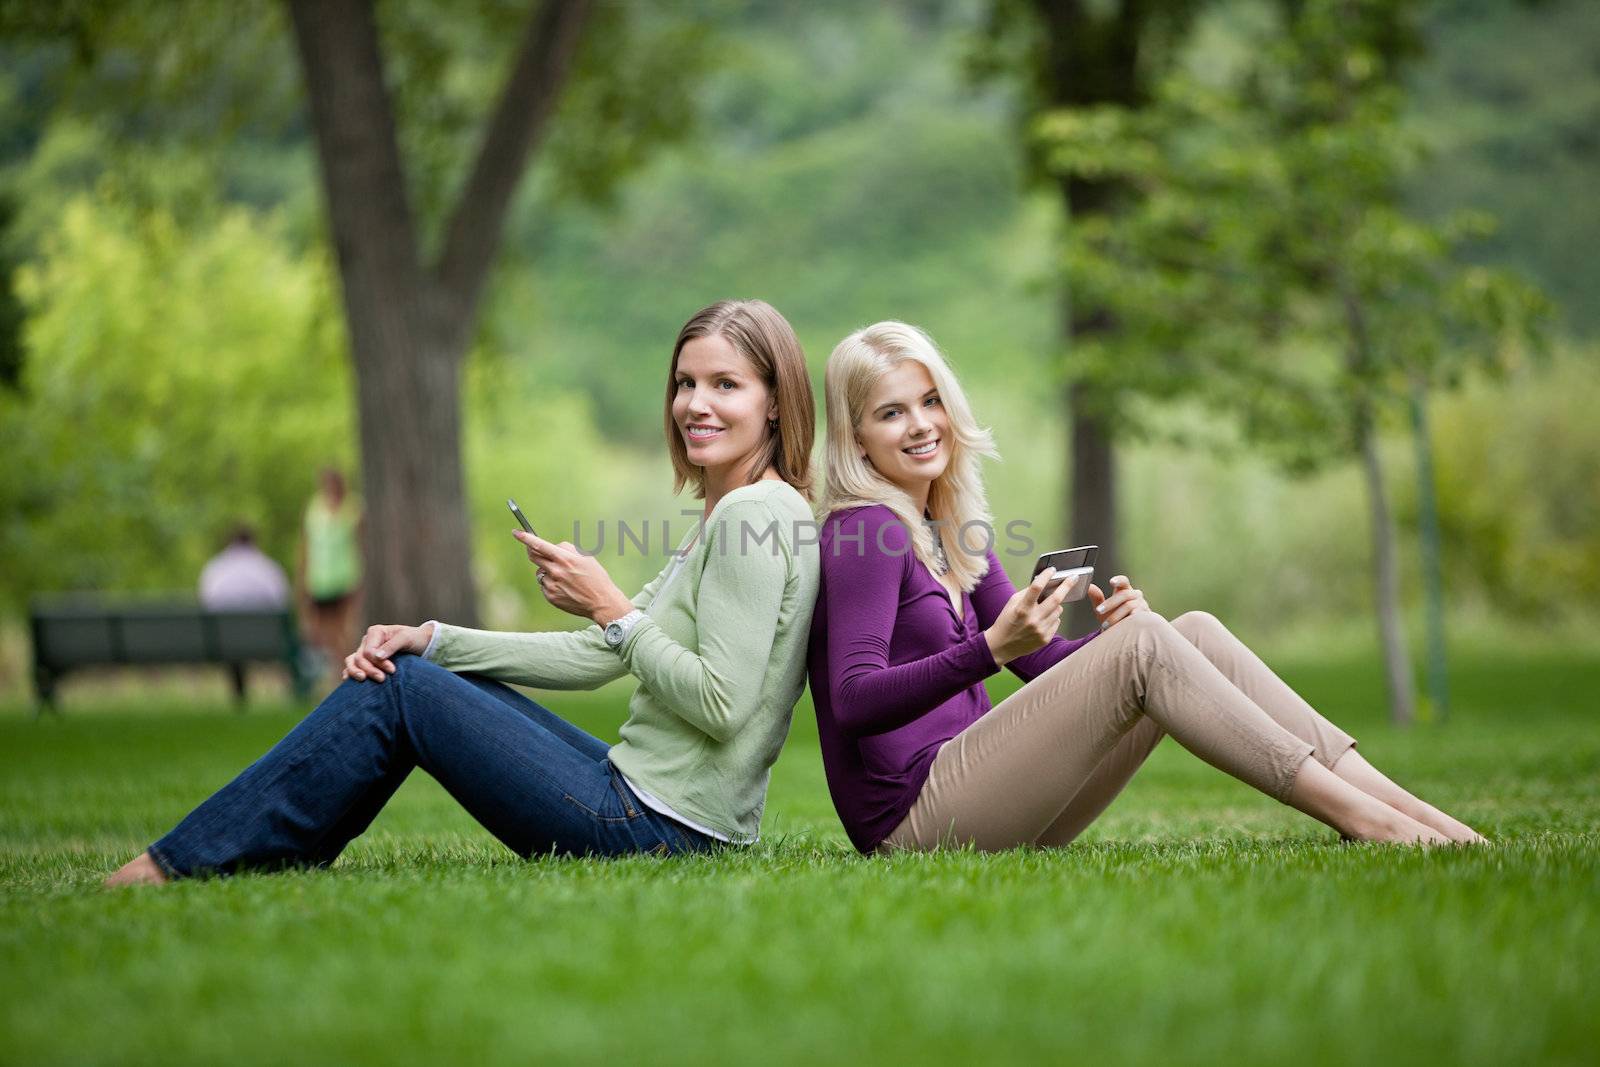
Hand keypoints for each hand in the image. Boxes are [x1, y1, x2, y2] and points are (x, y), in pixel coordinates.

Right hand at [343, 622, 434, 682]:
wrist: (421, 644)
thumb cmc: (415, 639)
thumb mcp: (407, 638)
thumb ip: (392, 645)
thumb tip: (376, 657)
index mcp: (375, 632)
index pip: (369, 651)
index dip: (378, 662)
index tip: (392, 670)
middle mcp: (367, 641)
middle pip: (359, 658)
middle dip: (369, 670)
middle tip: (382, 679)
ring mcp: (364, 651)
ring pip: (352, 662)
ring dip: (355, 672)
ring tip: (362, 680)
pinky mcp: (366, 661)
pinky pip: (352, 667)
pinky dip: (349, 674)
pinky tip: (350, 682)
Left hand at [513, 529, 632, 625]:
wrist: (601, 602)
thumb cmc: (596, 577)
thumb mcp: (585, 557)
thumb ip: (566, 549)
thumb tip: (551, 547)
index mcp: (565, 559)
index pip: (539, 545)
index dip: (525, 538)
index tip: (516, 532)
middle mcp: (556, 571)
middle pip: (534, 557)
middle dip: (532, 551)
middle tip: (535, 550)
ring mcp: (551, 585)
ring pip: (540, 572)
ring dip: (547, 570)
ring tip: (564, 577)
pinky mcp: (550, 596)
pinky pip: (544, 585)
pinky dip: (550, 583)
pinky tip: (565, 588)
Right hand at [983, 567, 1073, 665]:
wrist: (1002, 646)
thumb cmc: (1006, 622)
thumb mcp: (1012, 603)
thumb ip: (1027, 593)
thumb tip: (1043, 583)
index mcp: (1022, 608)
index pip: (1036, 587)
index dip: (1046, 576)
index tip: (1052, 569)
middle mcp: (1033, 620)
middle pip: (1056, 599)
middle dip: (1066, 586)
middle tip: (1074, 578)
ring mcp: (1041, 630)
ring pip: (1058, 610)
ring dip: (1056, 605)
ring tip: (1044, 608)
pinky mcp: (1045, 638)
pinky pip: (1057, 621)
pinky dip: (1053, 617)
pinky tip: (1042, 620)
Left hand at [1087, 575, 1153, 629]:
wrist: (1126, 634)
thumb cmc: (1114, 618)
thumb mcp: (1103, 608)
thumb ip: (1096, 597)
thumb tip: (1089, 586)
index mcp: (1125, 590)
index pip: (1124, 581)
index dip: (1118, 580)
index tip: (1111, 582)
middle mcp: (1136, 595)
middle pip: (1124, 594)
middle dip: (1110, 603)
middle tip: (1098, 611)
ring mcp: (1143, 605)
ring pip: (1129, 606)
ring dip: (1115, 616)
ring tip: (1105, 625)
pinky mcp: (1147, 616)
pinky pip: (1137, 616)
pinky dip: (1126, 621)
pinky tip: (1120, 626)